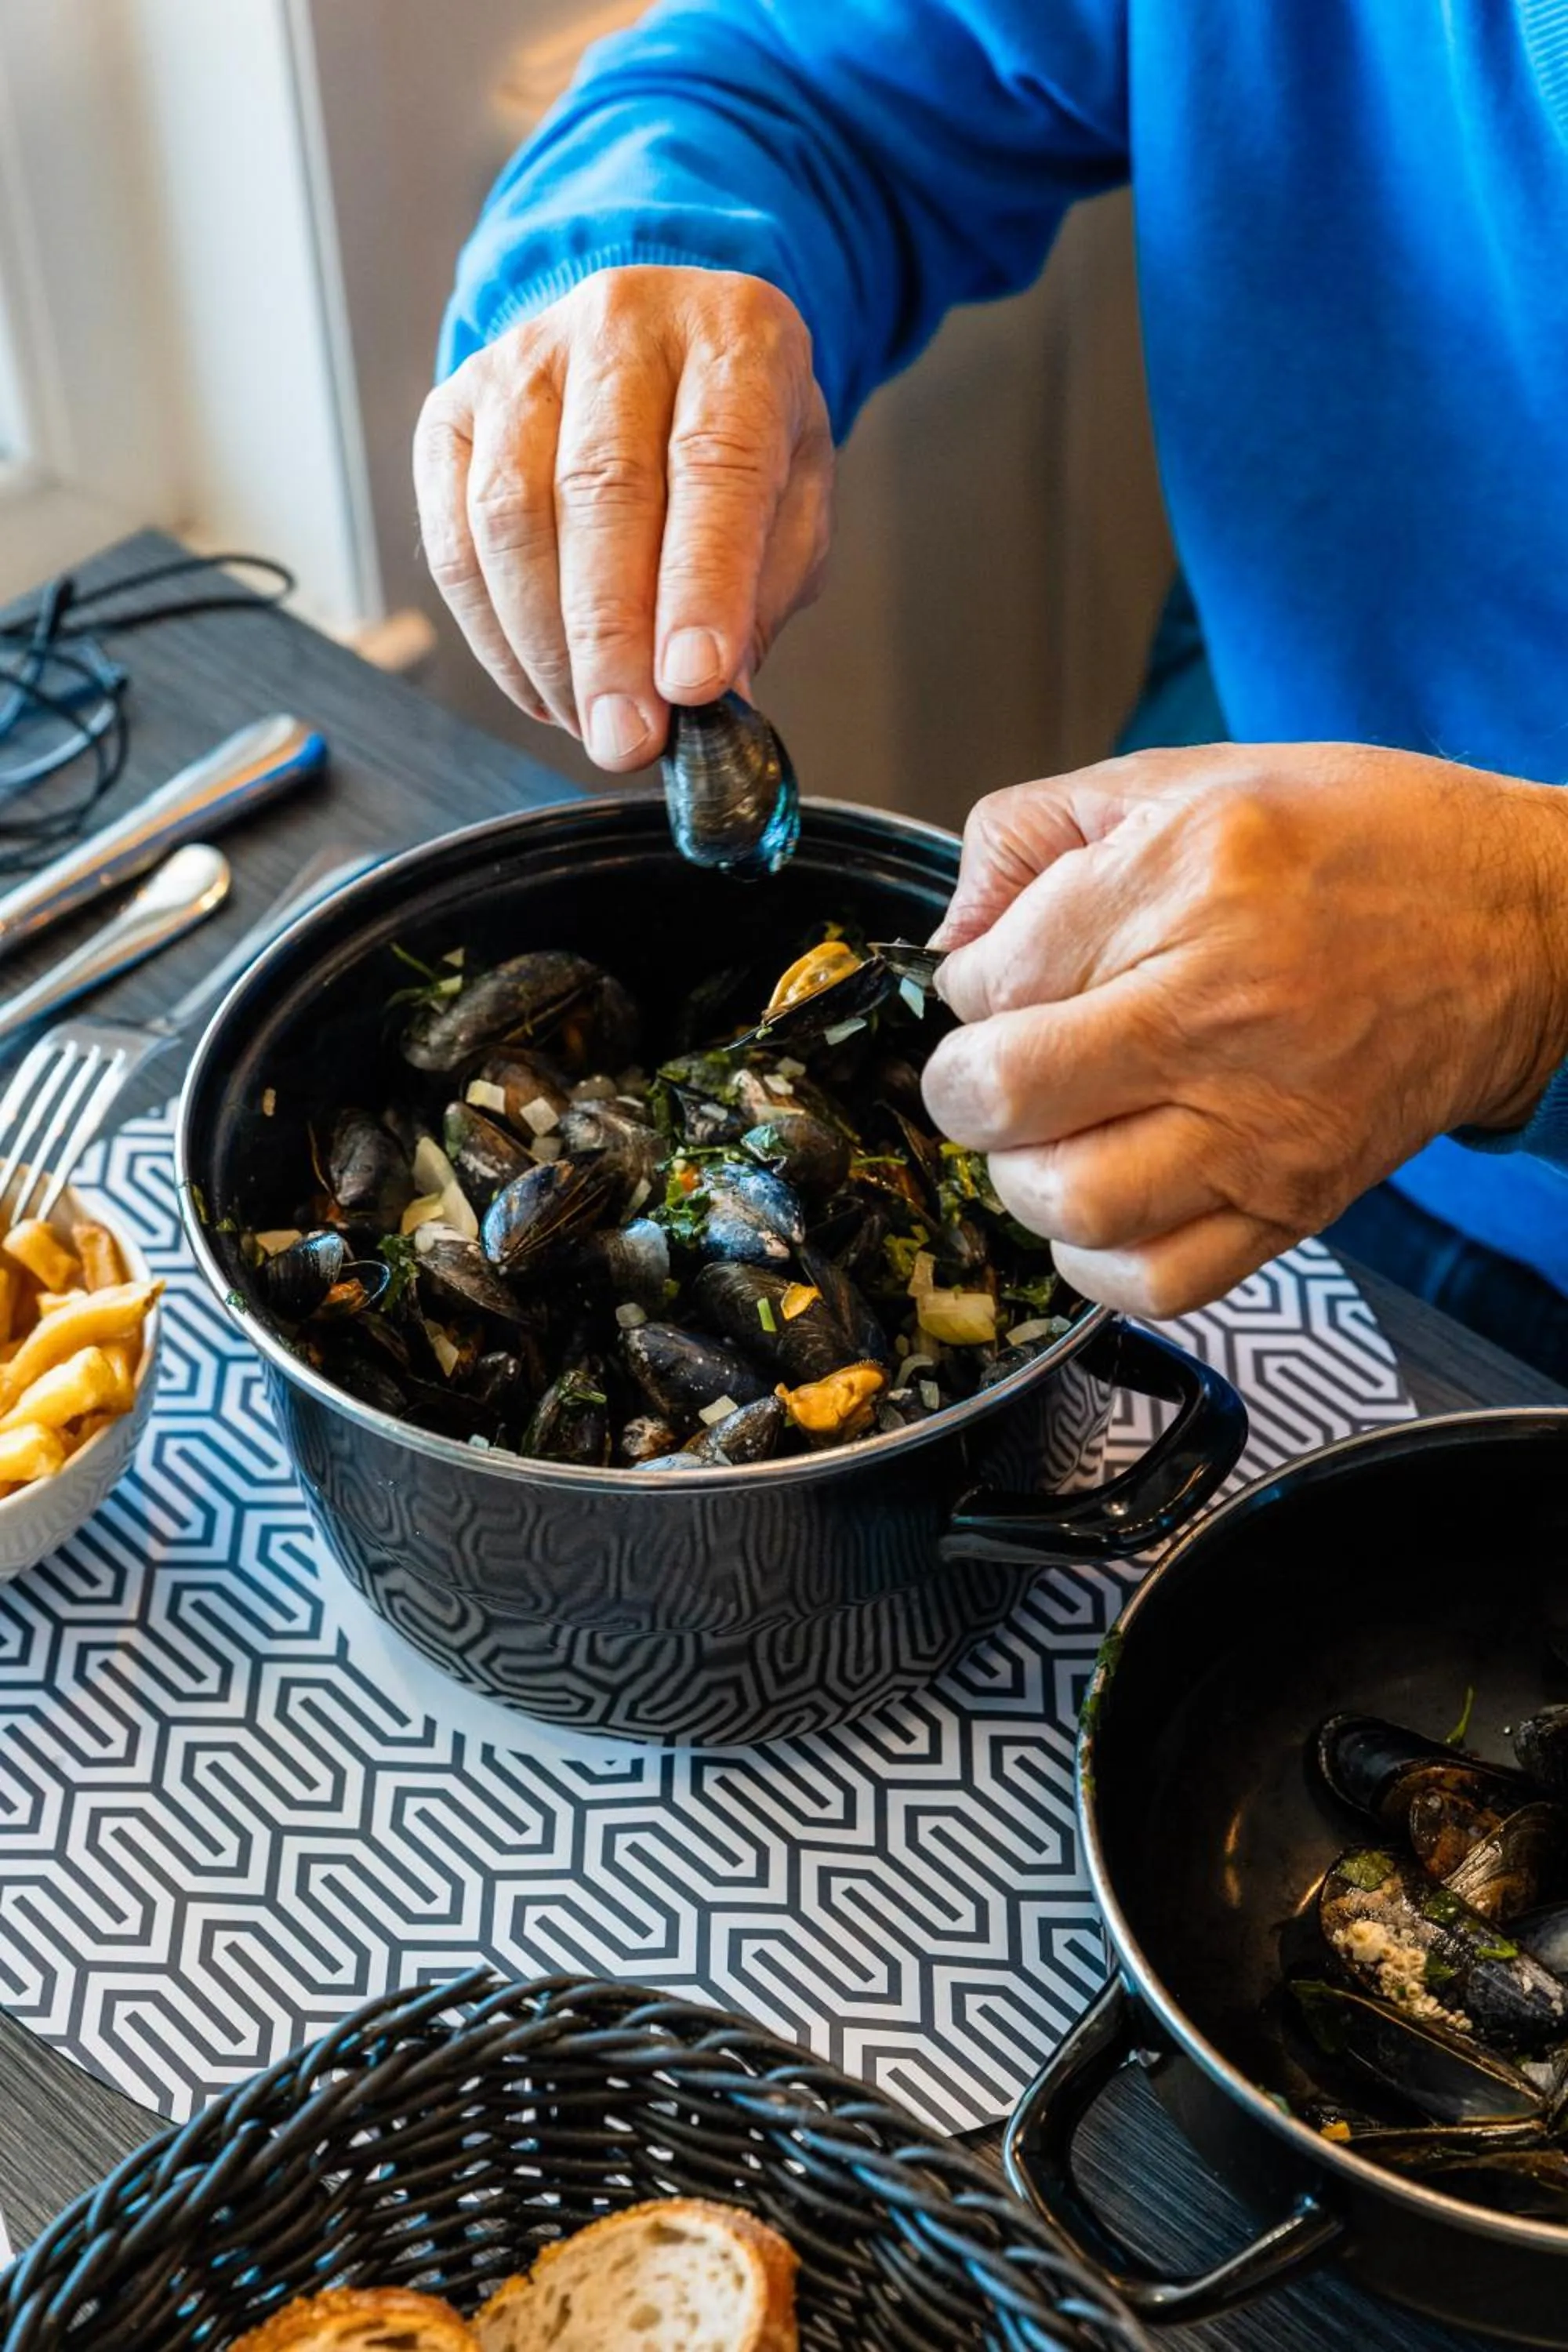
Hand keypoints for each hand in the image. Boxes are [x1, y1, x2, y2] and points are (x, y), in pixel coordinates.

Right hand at [413, 266, 832, 768]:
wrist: (659, 351)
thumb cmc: (736, 434)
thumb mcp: (795, 496)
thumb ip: (766, 587)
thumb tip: (718, 694)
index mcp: (732, 335)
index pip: (714, 461)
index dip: (701, 583)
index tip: (694, 685)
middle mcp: (620, 325)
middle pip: (599, 492)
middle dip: (612, 641)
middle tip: (627, 739)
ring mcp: (522, 361)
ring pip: (511, 518)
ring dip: (548, 648)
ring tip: (590, 723)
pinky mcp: (453, 413)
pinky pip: (456, 540)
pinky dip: (494, 635)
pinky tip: (542, 687)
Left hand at [920, 743, 1567, 1316]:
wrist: (1522, 928)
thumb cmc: (1359, 847)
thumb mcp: (1186, 779)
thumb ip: (1034, 837)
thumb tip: (948, 943)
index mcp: (1190, 876)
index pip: (992, 975)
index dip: (967, 987)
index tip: (1003, 983)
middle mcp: (1223, 1004)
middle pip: (1003, 1093)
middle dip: (965, 1088)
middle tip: (997, 1071)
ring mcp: (1262, 1119)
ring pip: (1067, 1201)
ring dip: (1024, 1178)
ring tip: (1052, 1136)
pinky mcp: (1296, 1201)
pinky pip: (1156, 1283)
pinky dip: (1099, 1261)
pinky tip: (1107, 1202)